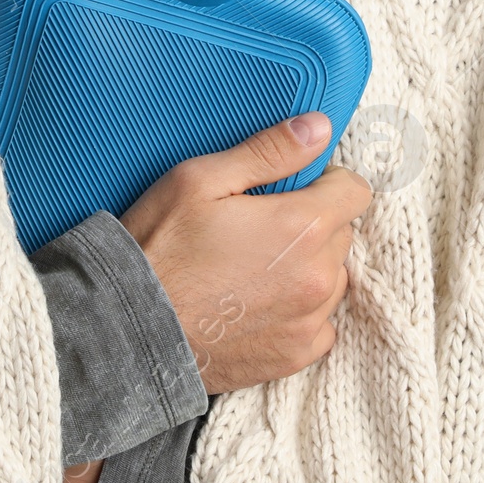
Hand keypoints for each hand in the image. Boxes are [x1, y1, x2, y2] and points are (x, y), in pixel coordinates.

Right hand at [118, 112, 371, 395]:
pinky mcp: (296, 355)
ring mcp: (310, 321)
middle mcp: (318, 277)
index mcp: (302, 227)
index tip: (291, 187)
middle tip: (260, 225)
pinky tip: (259, 301)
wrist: (128, 329)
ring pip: (333, 277)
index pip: (355, 191)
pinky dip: (300, 309)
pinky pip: (321, 322)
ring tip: (256, 265)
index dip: (324, 181)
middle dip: (313, 222)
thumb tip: (319, 127)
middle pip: (343, 233)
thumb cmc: (159, 248)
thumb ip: (269, 151)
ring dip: (308, 266)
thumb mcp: (201, 180)